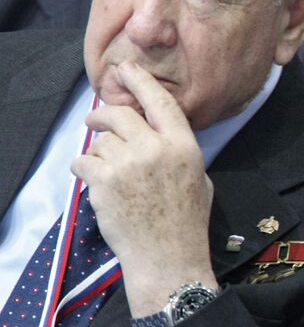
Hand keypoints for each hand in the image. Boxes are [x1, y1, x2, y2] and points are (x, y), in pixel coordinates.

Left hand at [72, 61, 216, 317]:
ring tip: (108, 174)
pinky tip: (96, 185)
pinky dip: (84, 171)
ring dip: (98, 153)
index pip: (160, 102)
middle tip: (96, 122)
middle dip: (103, 116)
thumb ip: (177, 150)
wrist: (167, 256)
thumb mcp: (198, 178)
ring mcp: (129, 164)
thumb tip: (154, 131)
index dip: (140, 81)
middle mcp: (157, 148)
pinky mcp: (104, 181)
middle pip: (120, 114)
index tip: (125, 69)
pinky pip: (83, 161)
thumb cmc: (186, 222)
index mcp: (184, 146)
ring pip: (100, 141)